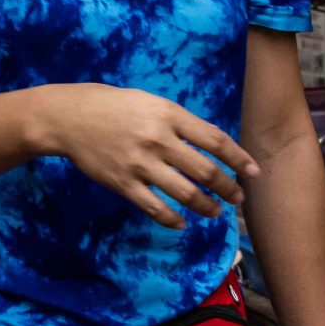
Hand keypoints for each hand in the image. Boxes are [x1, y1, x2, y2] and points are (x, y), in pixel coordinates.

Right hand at [32, 84, 259, 229]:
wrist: (70, 117)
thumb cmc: (115, 106)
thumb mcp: (152, 102)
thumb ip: (179, 123)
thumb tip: (211, 147)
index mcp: (168, 115)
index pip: (214, 139)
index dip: (238, 158)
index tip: (254, 172)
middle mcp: (157, 139)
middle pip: (204, 170)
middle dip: (227, 188)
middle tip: (237, 198)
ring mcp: (140, 164)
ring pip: (184, 193)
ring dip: (206, 207)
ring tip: (215, 212)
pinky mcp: (123, 184)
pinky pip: (155, 208)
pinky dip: (173, 219)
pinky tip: (183, 222)